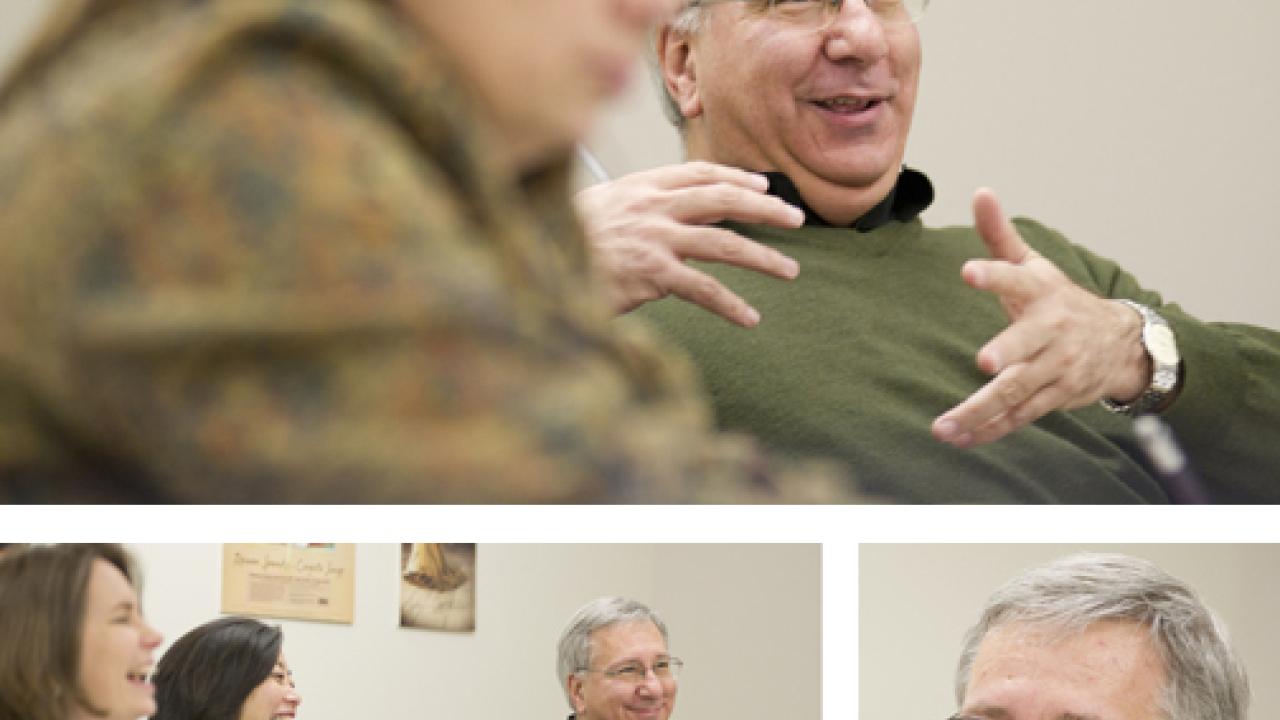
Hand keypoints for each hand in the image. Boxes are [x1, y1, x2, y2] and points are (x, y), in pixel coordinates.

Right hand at [576, 161, 804, 326]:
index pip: (699, 172)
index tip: (762, 186)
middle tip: (796, 219)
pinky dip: (731, 305)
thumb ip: (636, 207)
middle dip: (766, 208)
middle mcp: (652, 206)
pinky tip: (750, 318)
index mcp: (641, 185)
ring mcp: (654, 239)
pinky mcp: (651, 274)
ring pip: (723, 243)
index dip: (735, 177)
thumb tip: (670, 217)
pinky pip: (703, 289)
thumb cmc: (564, 241)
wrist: (537, 261)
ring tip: (790, 270)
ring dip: (763, 257)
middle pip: (722, 199)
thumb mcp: (601, 209)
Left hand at [931, 189, 1149, 446]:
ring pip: (1018, 391)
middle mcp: (1051, 332)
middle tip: (985, 362)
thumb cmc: (1060, 301)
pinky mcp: (1055, 397)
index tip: (969, 271)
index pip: (1015, 279)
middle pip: (1027, 345)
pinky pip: (1020, 416)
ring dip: (980, 410)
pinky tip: (960, 438)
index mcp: (1041, 294)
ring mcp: (1056, 368)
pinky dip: (990, 429)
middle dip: (1008, 351)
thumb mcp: (1034, 266)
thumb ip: (1001, 236)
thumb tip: (979, 191)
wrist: (1122, 343)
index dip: (993, 275)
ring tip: (943, 426)